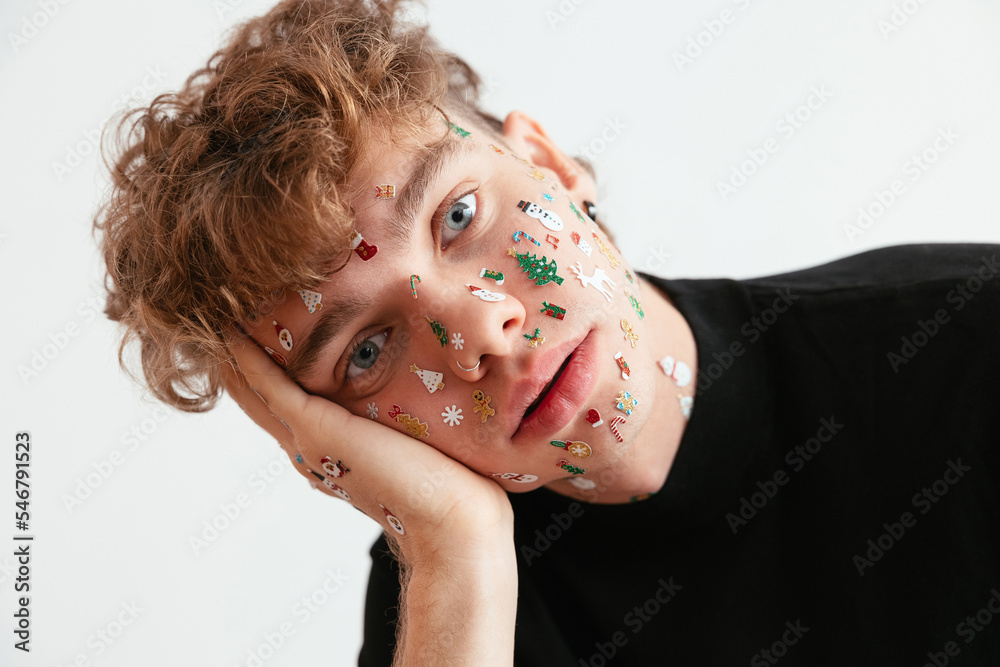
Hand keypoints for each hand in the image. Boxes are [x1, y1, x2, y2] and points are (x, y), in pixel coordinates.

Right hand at [220, 338, 513, 557]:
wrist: (452, 515)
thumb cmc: (449, 480)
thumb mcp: (411, 436)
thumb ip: (395, 418)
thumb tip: (411, 396)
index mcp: (328, 449)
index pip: (282, 404)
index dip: (262, 371)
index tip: (251, 333)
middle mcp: (309, 446)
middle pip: (257, 395)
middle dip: (237, 358)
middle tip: (214, 316)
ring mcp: (307, 437)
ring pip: (254, 388)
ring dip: (232, 353)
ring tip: (212, 314)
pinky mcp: (315, 426)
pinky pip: (268, 384)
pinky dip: (245, 359)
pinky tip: (229, 332)